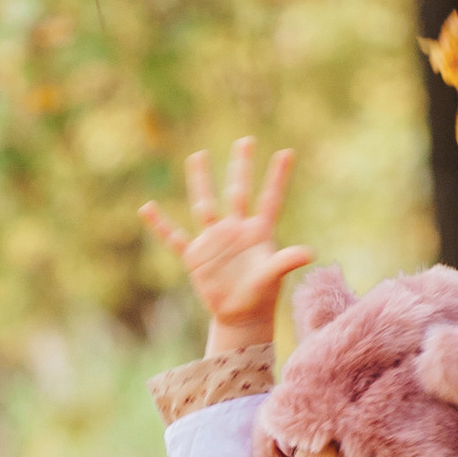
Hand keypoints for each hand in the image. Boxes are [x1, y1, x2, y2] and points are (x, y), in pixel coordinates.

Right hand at [141, 137, 310, 350]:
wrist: (240, 315)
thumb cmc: (261, 295)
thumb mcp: (274, 275)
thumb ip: (287, 261)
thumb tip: (310, 253)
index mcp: (258, 232)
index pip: (270, 198)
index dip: (278, 177)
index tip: (287, 153)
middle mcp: (236, 230)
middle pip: (238, 191)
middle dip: (241, 167)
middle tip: (246, 141)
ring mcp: (214, 241)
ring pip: (205, 205)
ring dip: (202, 180)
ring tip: (198, 156)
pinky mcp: (195, 256)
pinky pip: (173, 237)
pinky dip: (160, 224)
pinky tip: (147, 208)